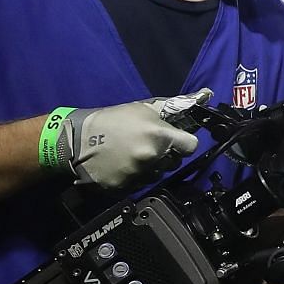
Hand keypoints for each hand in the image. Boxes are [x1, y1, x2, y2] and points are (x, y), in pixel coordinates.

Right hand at [57, 90, 207, 189]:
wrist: (78, 140)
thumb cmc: (113, 120)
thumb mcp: (144, 108)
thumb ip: (175, 107)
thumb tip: (205, 95)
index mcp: (160, 136)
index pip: (191, 146)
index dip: (185, 142)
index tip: (177, 140)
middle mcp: (153, 157)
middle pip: (175, 161)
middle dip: (167, 154)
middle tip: (148, 144)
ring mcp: (139, 175)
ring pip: (159, 174)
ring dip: (152, 166)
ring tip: (133, 154)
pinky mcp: (126, 187)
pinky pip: (141, 184)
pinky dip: (136, 176)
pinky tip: (124, 164)